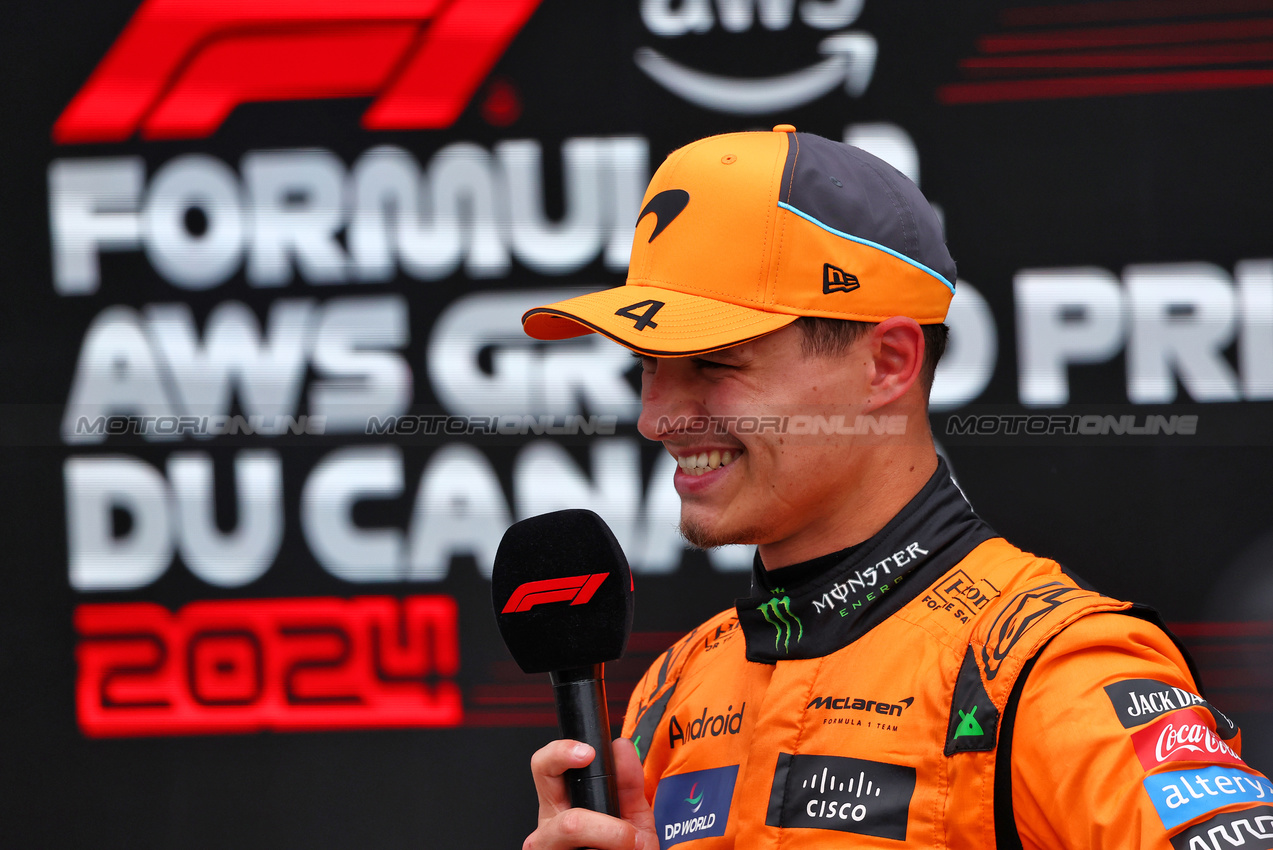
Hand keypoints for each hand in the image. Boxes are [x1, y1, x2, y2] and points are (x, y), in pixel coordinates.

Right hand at [524, 737, 656, 849]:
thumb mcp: (631, 818)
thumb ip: (629, 784)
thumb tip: (622, 748)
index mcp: (561, 804)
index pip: (545, 765)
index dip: (561, 752)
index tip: (589, 752)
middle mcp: (547, 826)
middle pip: (544, 792)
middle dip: (585, 795)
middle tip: (621, 823)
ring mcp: (546, 848)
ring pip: (570, 826)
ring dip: (612, 835)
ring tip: (631, 847)